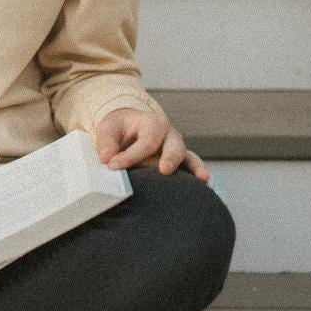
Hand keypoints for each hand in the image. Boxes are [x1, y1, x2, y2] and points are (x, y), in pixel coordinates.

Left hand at [94, 108, 209, 181]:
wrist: (127, 128)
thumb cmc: (118, 128)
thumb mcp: (107, 129)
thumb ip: (106, 143)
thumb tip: (108, 160)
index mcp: (152, 123)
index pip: (146, 142)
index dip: (131, 156)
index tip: (114, 166)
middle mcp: (169, 135)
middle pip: (174, 146)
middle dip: (170, 158)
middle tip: (164, 170)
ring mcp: (177, 149)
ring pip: (188, 157)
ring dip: (194, 168)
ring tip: (202, 179)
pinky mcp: (179, 162)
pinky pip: (192, 167)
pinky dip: (198, 175)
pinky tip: (204, 186)